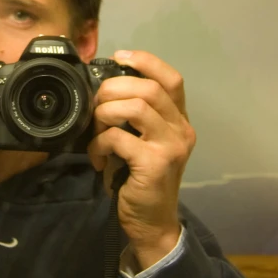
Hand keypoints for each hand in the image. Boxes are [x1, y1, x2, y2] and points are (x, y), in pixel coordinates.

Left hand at [87, 50, 195, 269]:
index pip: (171, 78)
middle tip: (96, 105)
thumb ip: (132, 116)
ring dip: (105, 114)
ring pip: (136, 106)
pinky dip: (99, 144)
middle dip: (113, 89)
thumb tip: (101, 89)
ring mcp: (172, 146)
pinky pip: (119, 138)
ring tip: (96, 131)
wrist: (151, 221)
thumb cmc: (140, 178)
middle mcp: (182, 129)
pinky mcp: (156, 163)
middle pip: (149, 88)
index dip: (146, 61)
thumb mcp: (141, 141)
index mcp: (178, 119)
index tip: (119, 56)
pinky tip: (96, 158)